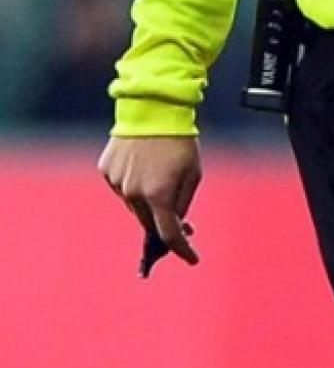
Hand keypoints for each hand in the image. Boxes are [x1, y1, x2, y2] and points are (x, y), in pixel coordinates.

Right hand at [98, 136, 201, 265]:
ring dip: (149, 200)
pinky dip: (134, 183)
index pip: (169, 235)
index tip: (192, 258)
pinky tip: (144, 164)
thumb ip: (183, 203)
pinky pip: (122, 187)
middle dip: (165, 224)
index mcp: (158, 195)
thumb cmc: (180, 141)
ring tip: (161, 175)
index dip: (182, 250)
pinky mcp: (106, 171)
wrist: (153, 109)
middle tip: (183, 222)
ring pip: (135, 205)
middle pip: (149, 222)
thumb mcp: (193, 173)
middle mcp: (133, 193)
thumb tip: (176, 224)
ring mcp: (117, 183)